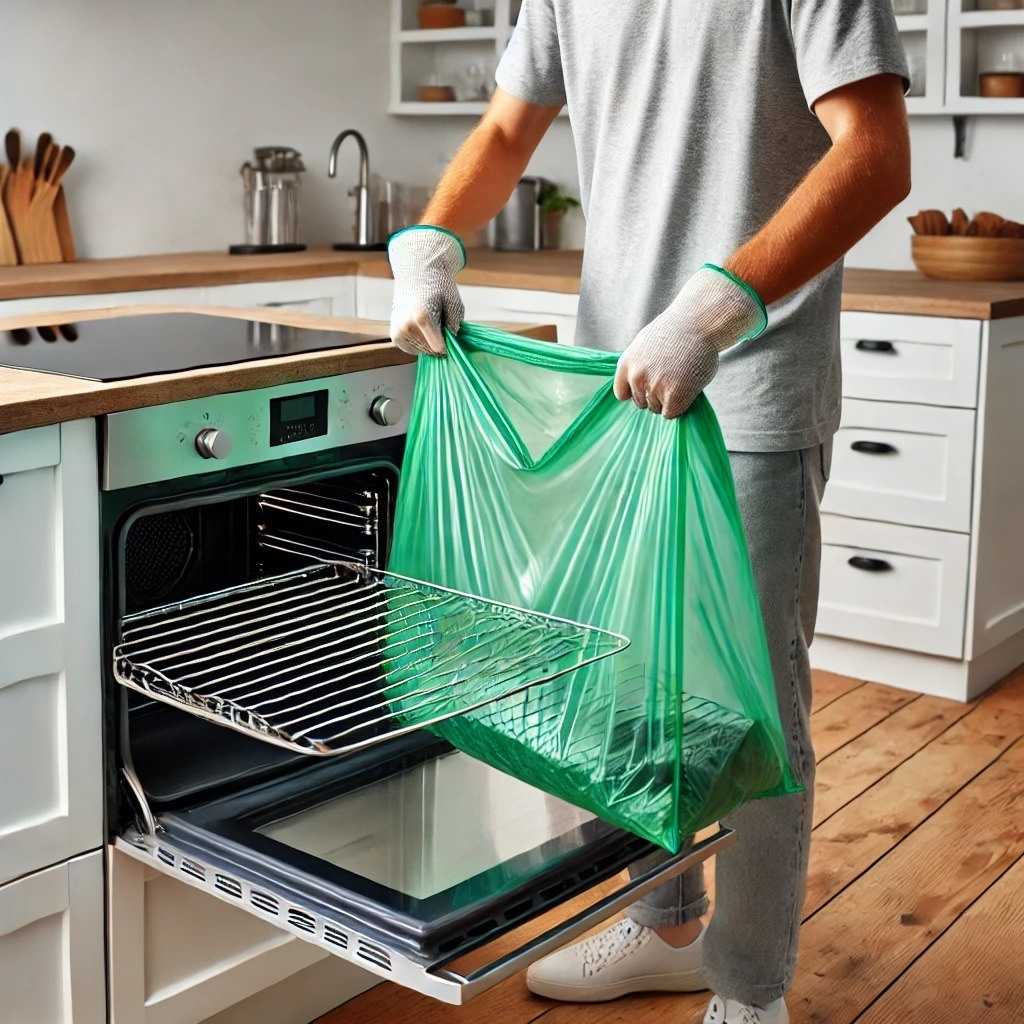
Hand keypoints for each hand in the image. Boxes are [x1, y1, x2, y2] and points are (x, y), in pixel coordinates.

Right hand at [387, 226, 465, 355]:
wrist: (416, 274)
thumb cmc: (438, 287)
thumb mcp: (453, 302)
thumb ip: (455, 324)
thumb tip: (452, 339)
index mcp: (422, 317)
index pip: (438, 348)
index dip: (448, 345)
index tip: (451, 336)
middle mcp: (406, 326)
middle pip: (431, 351)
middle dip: (439, 341)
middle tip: (438, 322)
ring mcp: (398, 332)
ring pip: (422, 351)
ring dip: (429, 341)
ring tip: (429, 322)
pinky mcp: (394, 336)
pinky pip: (413, 349)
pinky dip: (420, 342)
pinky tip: (421, 327)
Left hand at [613, 265, 766, 418]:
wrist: (699, 321)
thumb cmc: (677, 333)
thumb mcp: (646, 346)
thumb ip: (639, 368)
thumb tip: (640, 392)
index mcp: (626, 364)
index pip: (622, 394)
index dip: (638, 392)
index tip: (650, 385)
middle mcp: (636, 377)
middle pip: (641, 403)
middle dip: (655, 395)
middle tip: (673, 377)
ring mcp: (654, 387)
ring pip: (656, 409)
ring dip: (669, 400)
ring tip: (682, 378)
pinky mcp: (674, 396)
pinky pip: (671, 414)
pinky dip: (680, 406)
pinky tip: (688, 387)